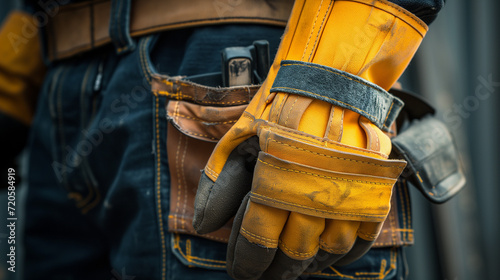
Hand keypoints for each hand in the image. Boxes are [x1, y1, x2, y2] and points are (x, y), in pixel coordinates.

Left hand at [193, 0, 426, 278]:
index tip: (242, 272)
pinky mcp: (373, 189)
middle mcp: (313, 193)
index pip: (258, 241)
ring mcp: (347, 194)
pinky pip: (363, 238)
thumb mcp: (240, 136)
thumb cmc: (282, 103)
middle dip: (276, 272)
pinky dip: (346, 254)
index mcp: (275, 179)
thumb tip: (205, 224)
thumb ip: (219, 182)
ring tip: (295, 266)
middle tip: (267, 276)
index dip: (248, 264)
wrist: (333, 75)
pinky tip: (330, 256)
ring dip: (309, 264)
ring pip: (328, 250)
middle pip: (293, 254)